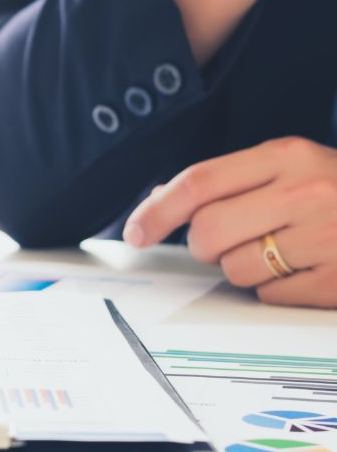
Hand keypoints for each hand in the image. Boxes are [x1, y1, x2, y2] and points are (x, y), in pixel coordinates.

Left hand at [122, 137, 336, 306]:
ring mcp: (328, 237)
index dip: (156, 210)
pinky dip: (276, 290)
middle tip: (227, 240)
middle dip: (204, 244)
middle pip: (208, 231)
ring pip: (236, 268)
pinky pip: (271, 296)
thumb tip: (161, 200)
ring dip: (242, 267)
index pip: (198, 182)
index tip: (135, 231)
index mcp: (286, 155)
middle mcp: (306, 191)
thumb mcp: (291, 167)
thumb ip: (231, 180)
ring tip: (280, 251)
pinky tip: (304, 270)